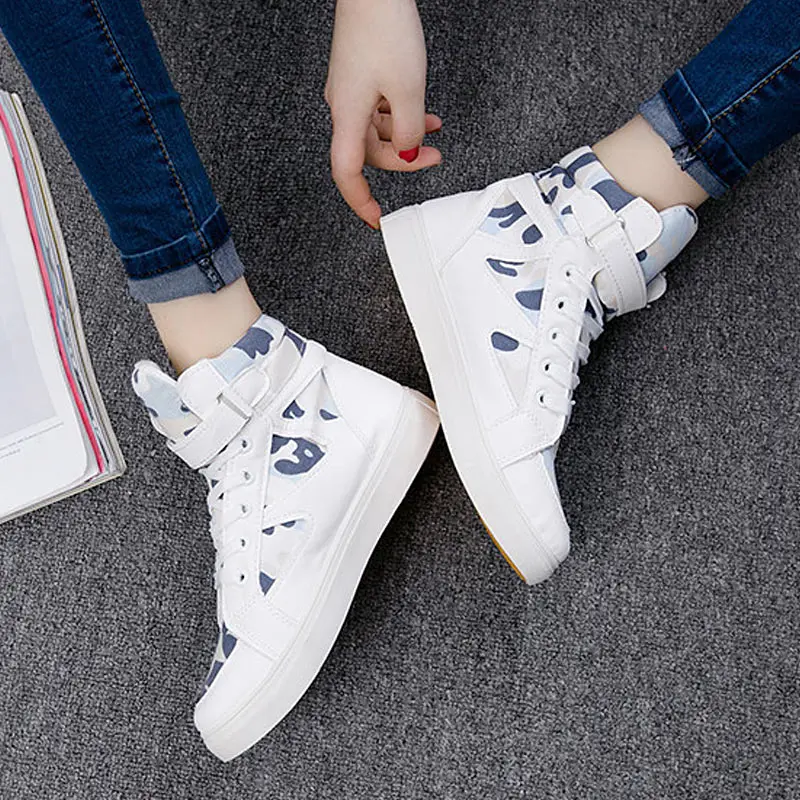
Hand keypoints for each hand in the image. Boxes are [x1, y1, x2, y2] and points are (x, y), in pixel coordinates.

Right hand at [326, 0, 441, 227]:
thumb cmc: (383, 27)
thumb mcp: (408, 90)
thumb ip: (409, 131)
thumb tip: (408, 153)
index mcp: (347, 115)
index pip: (347, 174)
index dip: (361, 201)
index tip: (376, 219)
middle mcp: (344, 105)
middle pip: (369, 153)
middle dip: (403, 160)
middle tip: (433, 159)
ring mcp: (351, 90)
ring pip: (377, 131)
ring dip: (407, 136)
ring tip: (435, 130)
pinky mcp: (360, 75)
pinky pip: (379, 109)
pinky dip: (401, 115)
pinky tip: (422, 111)